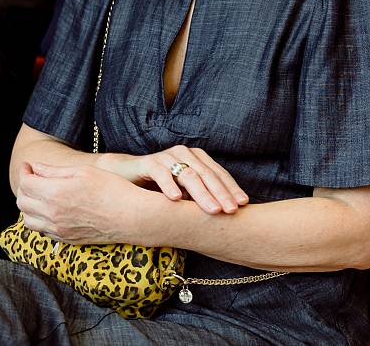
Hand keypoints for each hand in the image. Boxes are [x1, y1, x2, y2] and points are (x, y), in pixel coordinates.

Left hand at [16, 162, 153, 244]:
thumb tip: (35, 168)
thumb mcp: (84, 171)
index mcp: (56, 193)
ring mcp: (59, 229)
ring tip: (40, 194)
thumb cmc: (112, 189)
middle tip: (33, 178)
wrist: (132, 217)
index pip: (26, 183)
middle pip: (22, 202)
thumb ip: (55, 171)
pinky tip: (50, 209)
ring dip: (28, 206)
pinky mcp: (66, 239)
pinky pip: (42, 231)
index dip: (24, 171)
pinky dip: (39, 219)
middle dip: (24, 187)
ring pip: (28, 220)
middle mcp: (53, 214)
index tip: (28, 165)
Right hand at [97, 145, 247, 214]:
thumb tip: (227, 214)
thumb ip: (201, 197)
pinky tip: (176, 199)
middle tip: (231, 211)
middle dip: (221, 194)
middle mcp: (184, 154)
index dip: (231, 188)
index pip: (218, 174)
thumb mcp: (185, 192)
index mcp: (196, 159)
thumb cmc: (160, 186)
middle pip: (206, 174)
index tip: (243, 205)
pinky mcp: (148, 163)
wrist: (127, 175)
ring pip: (188, 174)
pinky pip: (161, 173)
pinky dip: (169, 185)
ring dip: (202, 194)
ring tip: (213, 210)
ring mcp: (166, 157)